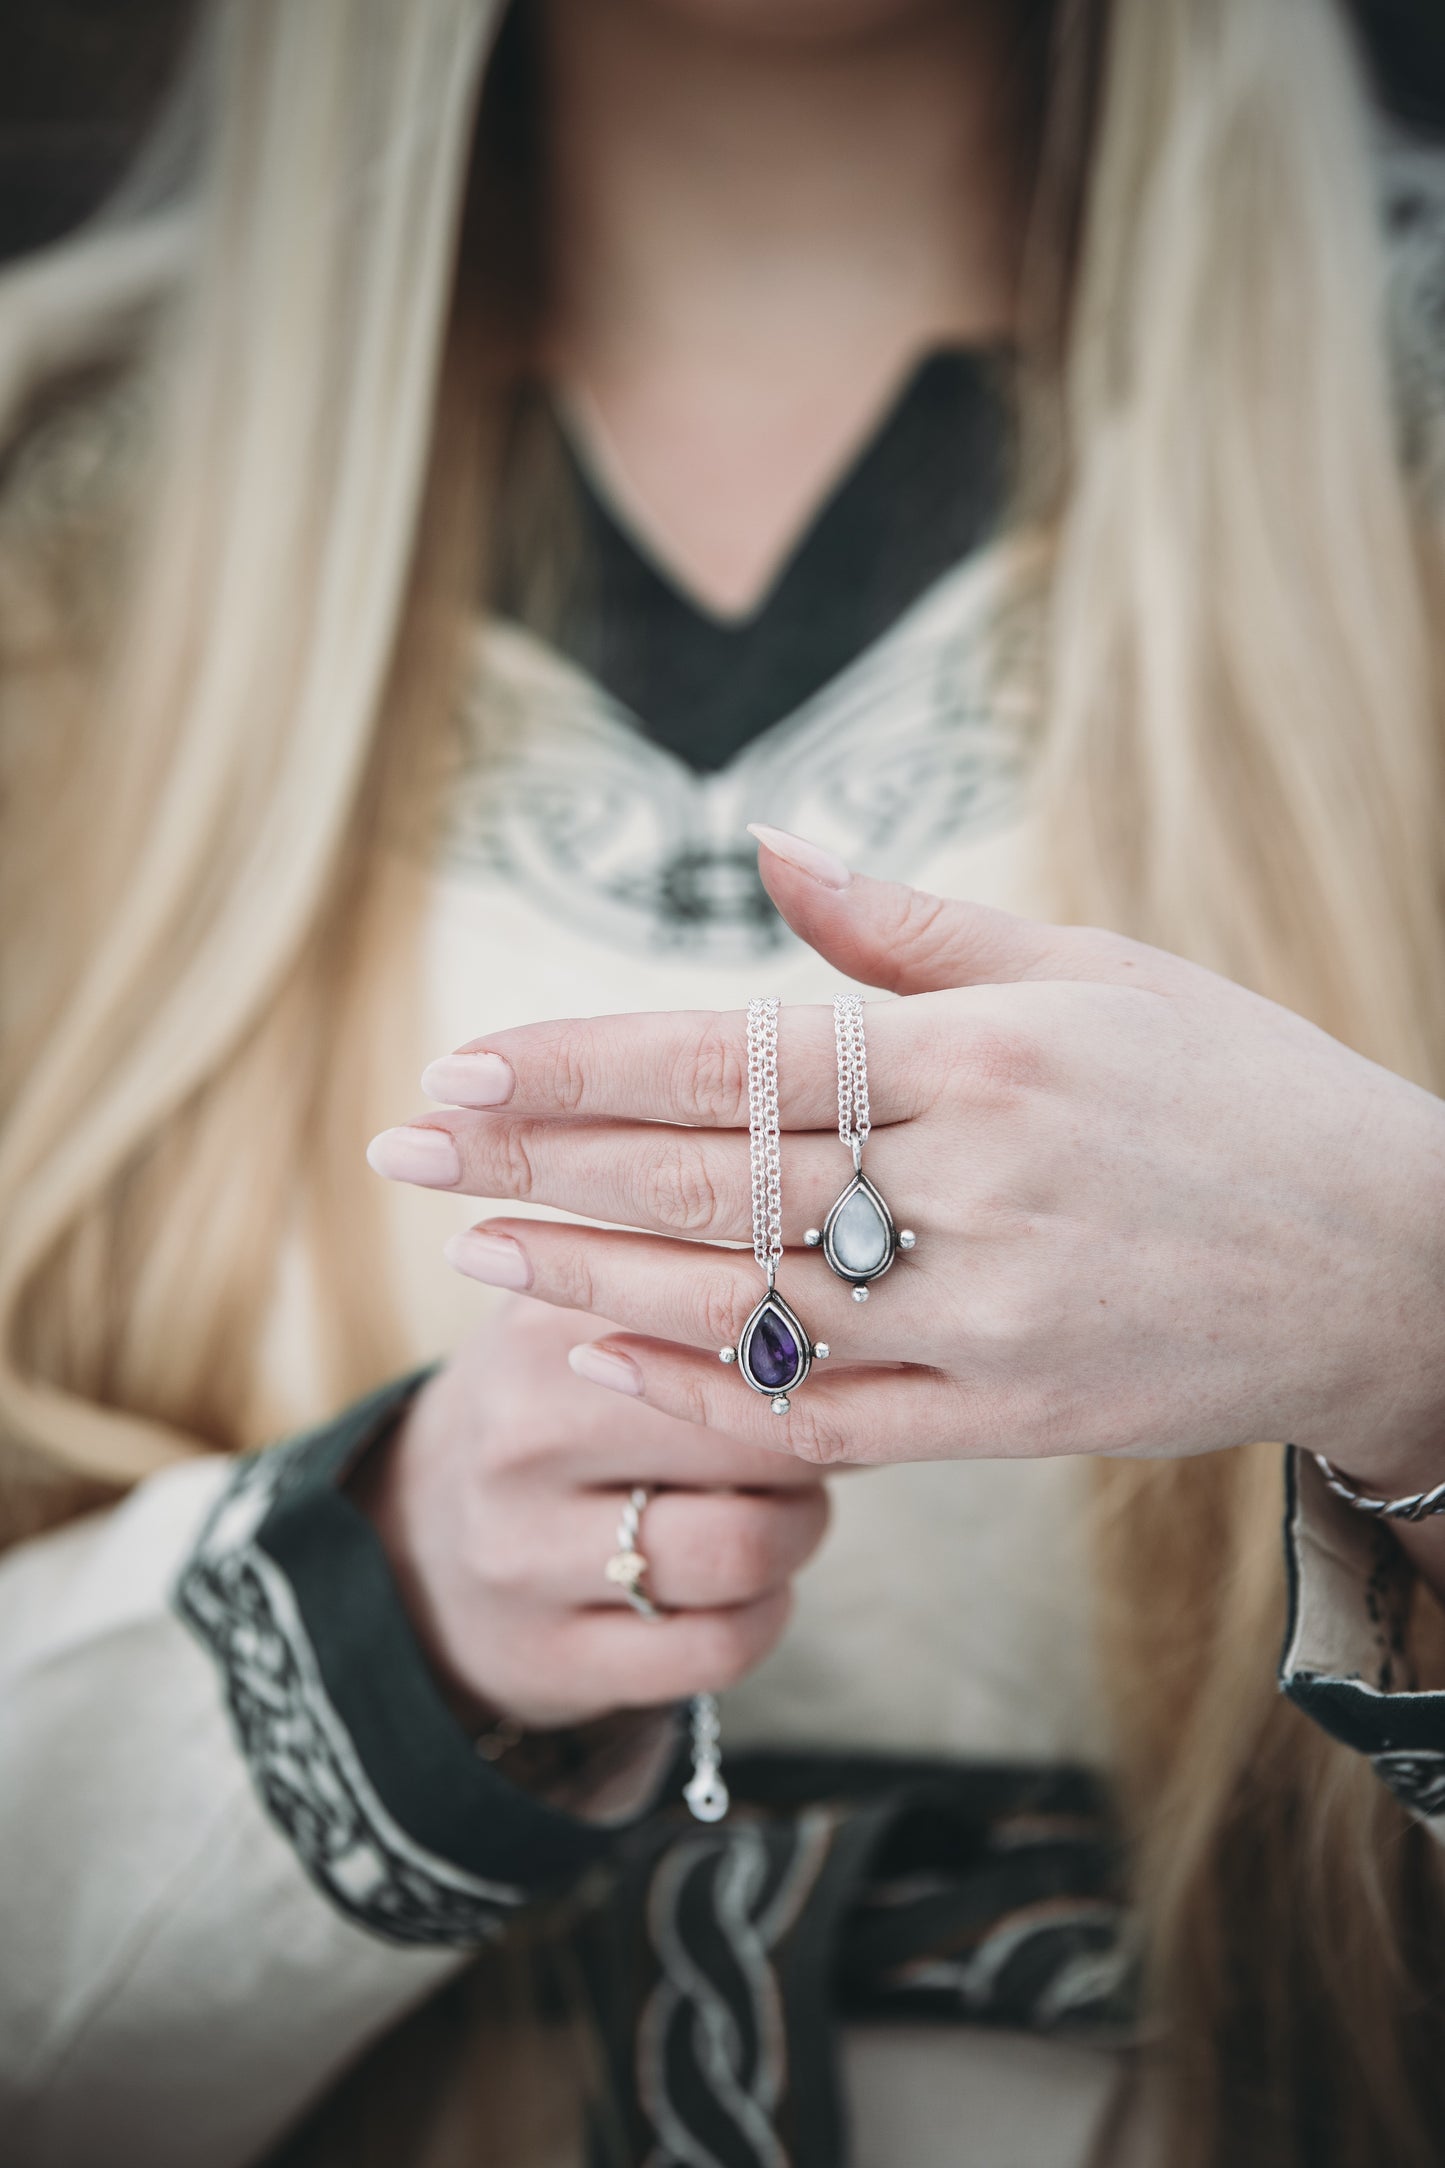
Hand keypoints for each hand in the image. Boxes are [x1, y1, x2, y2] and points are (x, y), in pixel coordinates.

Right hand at [358, 1295, 827, 1729]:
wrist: (412, 1536)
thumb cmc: (549, 1404)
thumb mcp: (578, 1316)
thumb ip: (688, 1282)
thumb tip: (851, 1290)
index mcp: (542, 1328)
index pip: (729, 1324)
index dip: (813, 1347)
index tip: (840, 1353)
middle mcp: (523, 1438)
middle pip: (753, 1438)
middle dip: (816, 1445)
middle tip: (820, 1438)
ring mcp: (526, 1558)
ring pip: (743, 1550)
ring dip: (797, 1533)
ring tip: (785, 1510)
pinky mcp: (550, 1660)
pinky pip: (718, 1647)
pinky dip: (765, 1615)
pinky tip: (750, 1587)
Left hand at [368, 832, 1444, 1491]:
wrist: (1386, 1256)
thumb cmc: (1235, 1088)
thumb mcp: (1097, 968)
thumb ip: (912, 927)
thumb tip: (761, 845)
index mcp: (987, 1058)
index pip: (733, 1060)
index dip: (583, 1068)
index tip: (462, 1070)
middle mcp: (977, 1189)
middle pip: (708, 1182)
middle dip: (535, 1166)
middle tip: (403, 1156)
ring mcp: (993, 1318)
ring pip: (743, 1308)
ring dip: (589, 1282)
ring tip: (471, 1256)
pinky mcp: (1013, 1419)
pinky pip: (826, 1422)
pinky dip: (704, 1393)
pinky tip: (600, 1364)